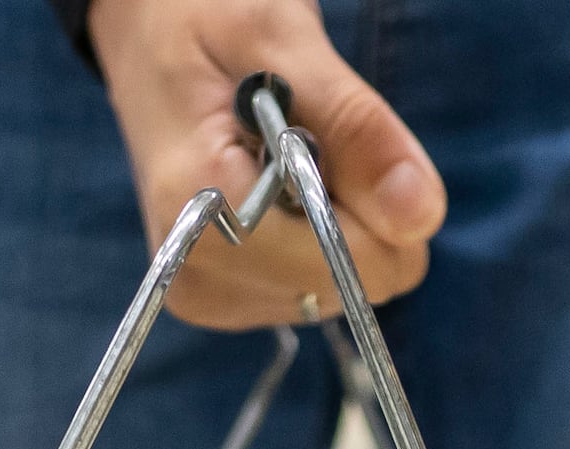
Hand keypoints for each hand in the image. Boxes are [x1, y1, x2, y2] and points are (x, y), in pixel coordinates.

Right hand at [85, 0, 443, 330]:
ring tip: (277, 157)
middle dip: (353, 213)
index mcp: (204, 211)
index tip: (329, 134)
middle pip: (348, 285)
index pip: (351, 266)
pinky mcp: (215, 299)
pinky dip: (310, 241)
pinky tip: (271, 189)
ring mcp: (203, 294)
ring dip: (331, 223)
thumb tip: (422, 217)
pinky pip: (310, 290)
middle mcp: (196, 273)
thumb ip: (357, 129)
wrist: (146, 38)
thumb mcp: (285, 43)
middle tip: (303, 139)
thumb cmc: (207, 21)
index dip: (372, 200)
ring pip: (336, 291)